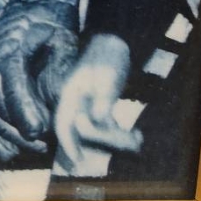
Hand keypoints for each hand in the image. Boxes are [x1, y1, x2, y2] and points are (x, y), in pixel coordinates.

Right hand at [0, 0, 78, 162]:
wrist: (19, 12)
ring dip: (5, 133)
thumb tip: (61, 104)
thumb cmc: (47, 27)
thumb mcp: (61, 40)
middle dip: (15, 125)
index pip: (8, 76)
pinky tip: (7, 152)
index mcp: (8, 40)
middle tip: (40, 143)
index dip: (21, 105)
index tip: (38, 129)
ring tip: (33, 148)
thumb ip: (61, 69)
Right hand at [55, 33, 141, 174]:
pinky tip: (136, 136)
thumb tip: (98, 121)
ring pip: (97, 130)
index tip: (76, 160)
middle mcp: (75, 102)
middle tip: (130, 144)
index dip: (67, 143)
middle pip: (83, 130)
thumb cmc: (108, 56)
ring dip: (116, 138)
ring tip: (137, 140)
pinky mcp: (99, 106)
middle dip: (106, 140)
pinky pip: (106, 125)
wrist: (115, 41)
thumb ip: (102, 100)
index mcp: (70, 93)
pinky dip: (120, 132)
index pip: (62, 122)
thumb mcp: (107, 76)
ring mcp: (87, 104)